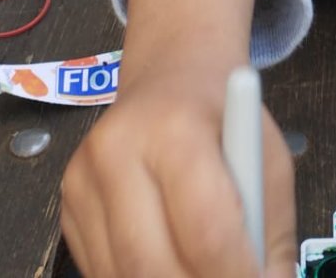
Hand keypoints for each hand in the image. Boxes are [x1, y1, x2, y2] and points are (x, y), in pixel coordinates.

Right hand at [60, 0, 283, 277]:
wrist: (170, 77)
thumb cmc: (224, 119)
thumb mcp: (266, 158)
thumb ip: (268, 227)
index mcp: (175, 129)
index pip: (205, 227)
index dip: (234, 273)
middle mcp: (115, 152)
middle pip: (150, 263)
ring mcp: (81, 182)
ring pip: (121, 274)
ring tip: (204, 275)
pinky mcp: (67, 208)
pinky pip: (102, 270)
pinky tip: (171, 267)